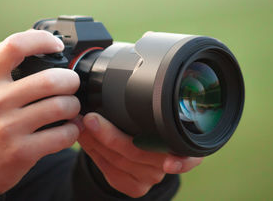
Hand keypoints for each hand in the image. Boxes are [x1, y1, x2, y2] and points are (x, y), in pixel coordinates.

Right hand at [0, 29, 81, 193]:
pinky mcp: (22, 152)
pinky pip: (64, 135)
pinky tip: (69, 129)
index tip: (57, 45)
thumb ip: (1, 69)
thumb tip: (38, 44)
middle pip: (51, 79)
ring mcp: (8, 128)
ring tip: (71, 109)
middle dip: (71, 80)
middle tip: (72, 85)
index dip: (42, 40)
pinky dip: (73, 130)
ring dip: (75, 107)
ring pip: (63, 106)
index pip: (15, 46)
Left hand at [78, 113, 203, 197]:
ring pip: (120, 161)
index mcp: (182, 144)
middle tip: (91, 118)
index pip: (190, 157)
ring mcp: (152, 177)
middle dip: (110, 135)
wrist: (138, 150)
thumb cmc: (147, 124)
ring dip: (96, 141)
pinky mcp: (135, 187)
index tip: (169, 163)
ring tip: (82, 123)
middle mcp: (170, 163)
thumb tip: (119, 84)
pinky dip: (94, 152)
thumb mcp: (154, 113)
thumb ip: (148, 108)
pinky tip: (85, 139)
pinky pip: (110, 170)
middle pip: (139, 153)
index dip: (181, 162)